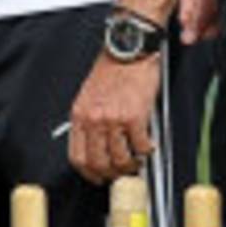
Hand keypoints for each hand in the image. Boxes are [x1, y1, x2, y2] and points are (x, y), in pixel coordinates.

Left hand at [68, 54, 159, 184]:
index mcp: (80, 115)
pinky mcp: (134, 117)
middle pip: (98, 163)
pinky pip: (140, 146)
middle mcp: (94, 120)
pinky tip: (148, 144)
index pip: (77, 157)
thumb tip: (98, 144)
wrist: (129, 50)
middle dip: (111, 173)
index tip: (97, 176)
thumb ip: (90, 119)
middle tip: (121, 171)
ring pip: (120, 159)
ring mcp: (113, 120)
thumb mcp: (90, 95)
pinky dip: (146, 150)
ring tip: (137, 159)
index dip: (88, 173)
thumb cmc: (113, 68)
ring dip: (131, 164)